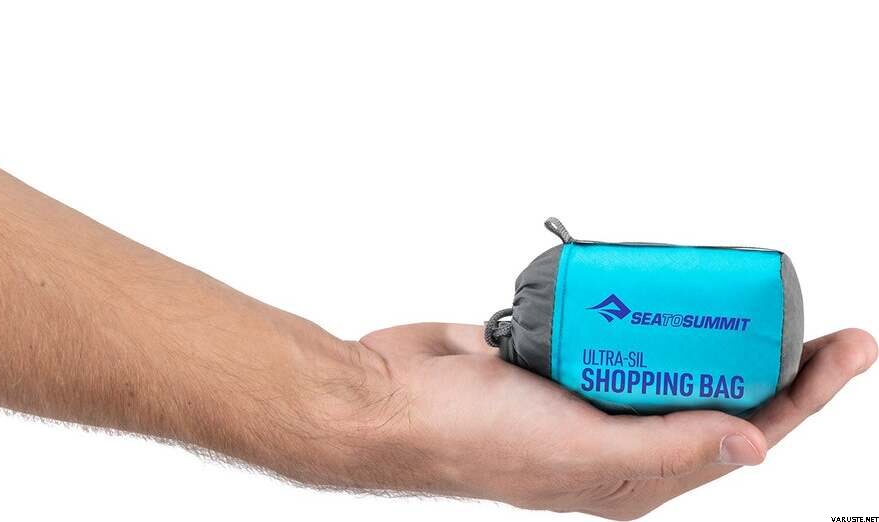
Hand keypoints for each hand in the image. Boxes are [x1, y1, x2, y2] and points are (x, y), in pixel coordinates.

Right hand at [344, 325, 875, 518]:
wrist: (388, 396)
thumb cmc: (470, 438)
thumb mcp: (582, 453)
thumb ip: (669, 446)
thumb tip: (755, 447)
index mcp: (636, 478)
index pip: (742, 434)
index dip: (803, 395)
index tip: (847, 346)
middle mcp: (617, 438)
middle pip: (715, 391)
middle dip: (771, 356)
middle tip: (817, 315)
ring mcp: (585, 393)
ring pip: (665, 354)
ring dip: (704, 324)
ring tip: (747, 294)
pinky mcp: (554, 352)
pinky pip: (612, 322)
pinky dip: (636, 302)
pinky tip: (656, 283)